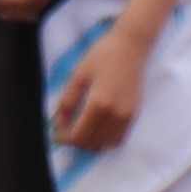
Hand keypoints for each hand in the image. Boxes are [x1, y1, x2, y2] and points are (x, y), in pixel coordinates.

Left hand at [47, 13, 151, 151]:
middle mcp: (114, 115)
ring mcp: (127, 116)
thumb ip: (67, 102)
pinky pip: (118, 139)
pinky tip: (96, 130)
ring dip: (89, 143)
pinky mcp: (134, 114)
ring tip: (79, 131)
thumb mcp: (77, 76)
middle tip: (65, 132)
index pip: (78, 135)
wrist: (131, 47)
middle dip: (74, 142)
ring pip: (105, 145)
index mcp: (98, 104)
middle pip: (91, 143)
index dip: (64, 139)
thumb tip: (58, 123)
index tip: (56, 134)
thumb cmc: (102, 56)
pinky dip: (105, 140)